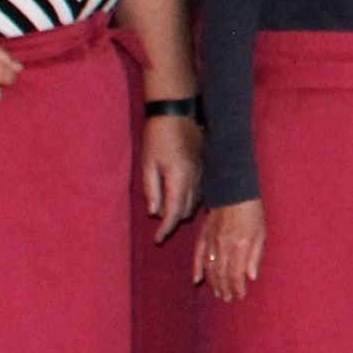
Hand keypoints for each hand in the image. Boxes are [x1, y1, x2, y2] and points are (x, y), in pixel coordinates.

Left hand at [138, 113, 202, 235]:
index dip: (165, 229)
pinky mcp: (205, 170)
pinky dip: (188, 200)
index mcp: (179, 180)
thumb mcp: (147, 163)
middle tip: (157, 220)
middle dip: (171, 220)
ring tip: (166, 208)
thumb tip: (154, 212)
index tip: (157, 239)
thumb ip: (151, 190)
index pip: (173, 213)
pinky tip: (178, 195)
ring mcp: (202, 175)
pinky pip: (198, 194)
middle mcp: (195, 181)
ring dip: (180, 210)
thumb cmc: (158, 136)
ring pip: (194, 204)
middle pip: (185, 212)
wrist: (178, 113)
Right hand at [199, 200, 265, 304]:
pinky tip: (197, 280)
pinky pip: (198, 256)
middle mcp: (223, 246)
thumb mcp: (261, 234)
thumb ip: (255, 256)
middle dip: (225, 288)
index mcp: (240, 246)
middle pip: (222, 274)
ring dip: (213, 282)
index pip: (236, 274)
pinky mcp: (203, 236)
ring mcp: (211, 241)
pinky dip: (197, 268)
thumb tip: (251, 277)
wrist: (233, 193)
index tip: (239, 296)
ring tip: (218, 294)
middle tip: (228, 299)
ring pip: (210, 268)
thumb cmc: (253, 213)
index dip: (237, 287)